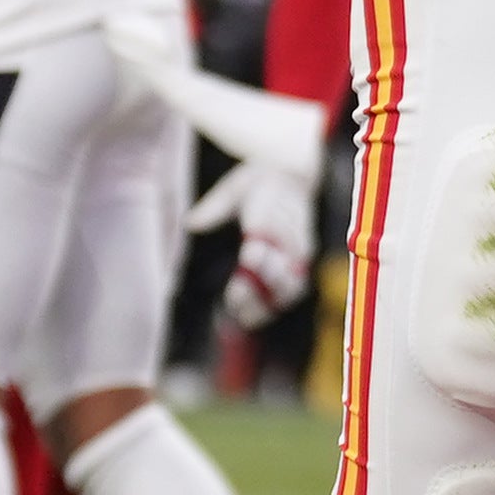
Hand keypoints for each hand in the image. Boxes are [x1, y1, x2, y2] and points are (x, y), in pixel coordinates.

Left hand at [200, 154, 318, 331]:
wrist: (295, 177)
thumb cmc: (257, 184)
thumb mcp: (235, 185)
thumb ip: (215, 206)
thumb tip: (191, 223)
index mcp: (273, 204)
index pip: (268, 229)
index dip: (260, 246)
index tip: (247, 259)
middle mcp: (291, 228)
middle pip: (281, 259)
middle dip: (261, 281)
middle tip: (234, 297)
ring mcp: (301, 248)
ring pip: (291, 279)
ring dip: (267, 299)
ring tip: (241, 315)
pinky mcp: (303, 263)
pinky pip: (294, 289)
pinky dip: (274, 306)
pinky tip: (251, 317)